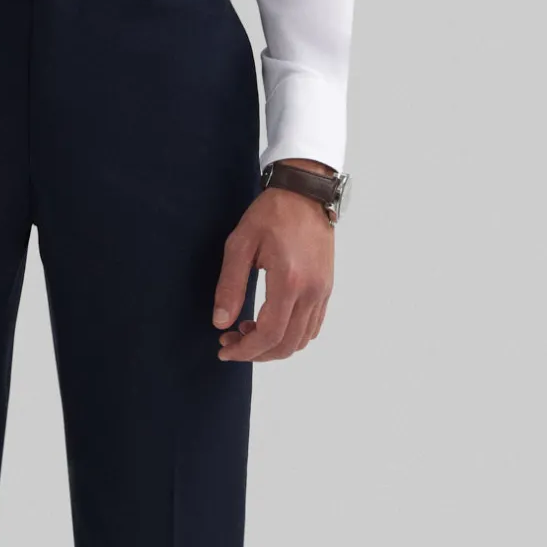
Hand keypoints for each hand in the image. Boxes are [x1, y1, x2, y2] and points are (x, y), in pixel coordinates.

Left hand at [210, 161, 336, 361]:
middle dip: (256, 352)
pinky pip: (312, 326)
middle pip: (287, 344)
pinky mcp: (326, 288)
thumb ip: (229, 287)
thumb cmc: (271, 213)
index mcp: (289, 281)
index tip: (224, 349)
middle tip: (231, 341)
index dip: (245, 350)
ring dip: (273, 346)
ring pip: (301, 339)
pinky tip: (270, 323)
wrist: (304, 193)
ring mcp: (322, 291)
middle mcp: (311, 291)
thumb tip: (221, 322)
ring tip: (247, 331)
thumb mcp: (240, 245)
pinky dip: (291, 336)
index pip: (269, 334)